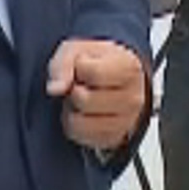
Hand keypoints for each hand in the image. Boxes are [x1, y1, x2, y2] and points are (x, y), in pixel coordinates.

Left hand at [46, 38, 147, 153]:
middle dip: (73, 90)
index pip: (93, 73)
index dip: (78, 67)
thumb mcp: (77, 50)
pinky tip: (83, 113)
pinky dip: (73, 125)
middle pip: (84, 100)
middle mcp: (133, 98)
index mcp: (130, 69)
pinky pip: (78, 136)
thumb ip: (63, 64)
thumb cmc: (96, 62)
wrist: (113, 79)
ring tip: (81, 99)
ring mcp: (126, 122)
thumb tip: (55, 88)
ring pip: (78, 122)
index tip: (84, 65)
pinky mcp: (113, 139)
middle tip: (80, 84)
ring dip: (71, 110)